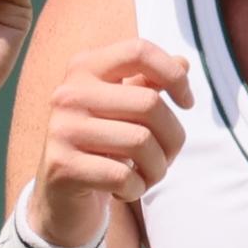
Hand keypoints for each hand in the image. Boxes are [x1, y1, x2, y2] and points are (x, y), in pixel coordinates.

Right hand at [29, 38, 193, 246]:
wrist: (60, 195)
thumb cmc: (101, 146)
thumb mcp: (123, 109)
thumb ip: (148, 83)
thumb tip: (184, 62)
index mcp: (84, 68)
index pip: (138, 51)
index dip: (173, 75)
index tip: (187, 103)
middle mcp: (68, 93)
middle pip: (149, 103)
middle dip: (172, 138)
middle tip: (167, 157)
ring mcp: (62, 129)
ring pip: (141, 142)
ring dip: (157, 168)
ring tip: (147, 176)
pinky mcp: (62, 166)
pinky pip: (122, 176)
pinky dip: (136, 189)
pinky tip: (124, 190)